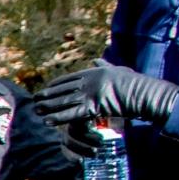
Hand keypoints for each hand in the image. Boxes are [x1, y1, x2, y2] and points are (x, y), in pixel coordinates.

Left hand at [34, 61, 178, 127]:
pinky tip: (48, 121)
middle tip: (35, 99)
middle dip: (48, 95)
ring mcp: (90, 93)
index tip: (46, 88)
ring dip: (49, 106)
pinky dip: (59, 118)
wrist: (143, 92)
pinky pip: (73, 114)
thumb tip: (97, 59)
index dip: (56, 85)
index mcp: (93, 72)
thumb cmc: (133, 83)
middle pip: (64, 89)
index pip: (69, 78)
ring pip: (65, 101)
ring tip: (36, 110)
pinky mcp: (93, 106)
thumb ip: (104, 65)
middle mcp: (89, 81)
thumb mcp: (117, 69)